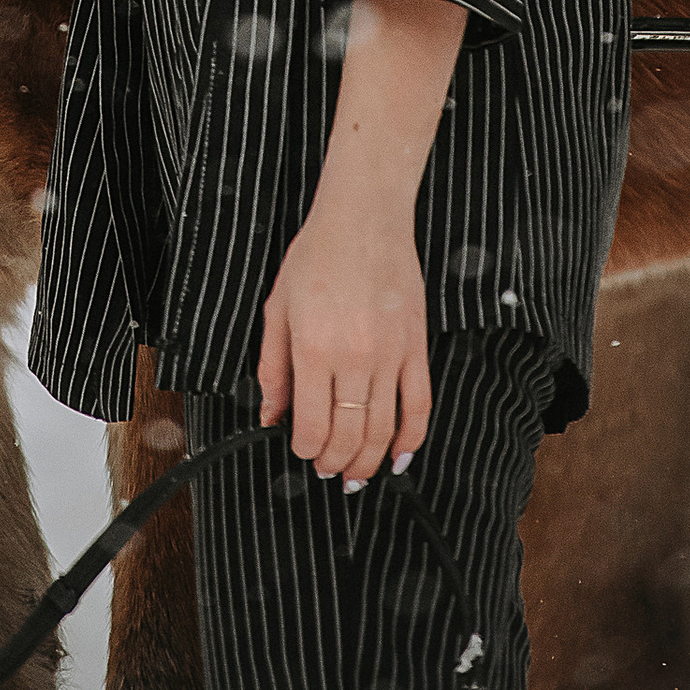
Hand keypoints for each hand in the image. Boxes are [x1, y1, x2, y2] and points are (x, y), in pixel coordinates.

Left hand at [255, 198, 433, 488]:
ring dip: (369, 461)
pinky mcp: (416, 346)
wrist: (364, 216)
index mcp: (314, 348)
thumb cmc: (318, 255)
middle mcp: (354, 357)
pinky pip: (419, 404)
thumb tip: (270, 416)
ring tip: (357, 473)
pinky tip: (399, 455)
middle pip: (349, 436)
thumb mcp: (278, 308)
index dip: (304, 449)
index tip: (300, 450)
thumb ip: (272, 368)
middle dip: (334, 463)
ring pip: (384, 430)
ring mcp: (390, 354)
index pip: (312, 425)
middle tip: (327, 469)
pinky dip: (411, 438)